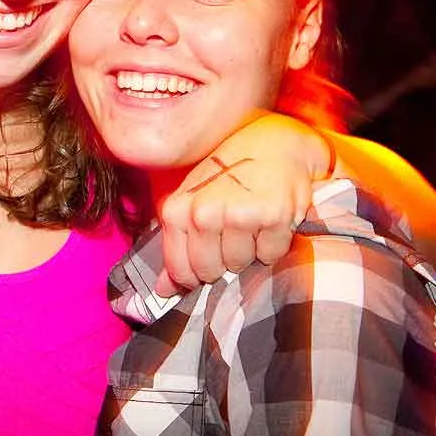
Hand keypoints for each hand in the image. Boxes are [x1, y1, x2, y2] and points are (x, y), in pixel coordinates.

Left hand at [156, 112, 328, 295]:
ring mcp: (238, 215)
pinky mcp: (272, 217)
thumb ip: (176, 247)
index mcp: (177, 210)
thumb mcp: (193, 202)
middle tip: (231, 234)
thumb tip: (163, 291)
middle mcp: (204, 213)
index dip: (193, 274)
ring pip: (240, 265)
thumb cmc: (226, 175)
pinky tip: (269, 220)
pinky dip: (272, 244)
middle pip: (210, 271)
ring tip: (250, 222)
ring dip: (248, 251)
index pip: (180, 269)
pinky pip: (270, 255)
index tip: (204, 260)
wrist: (272, 144)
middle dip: (222, 262)